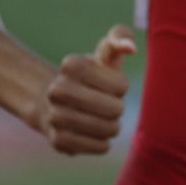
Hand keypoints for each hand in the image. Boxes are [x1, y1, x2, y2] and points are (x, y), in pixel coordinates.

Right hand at [38, 24, 135, 154]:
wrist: (55, 103)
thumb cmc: (92, 76)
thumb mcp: (105, 54)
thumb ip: (120, 37)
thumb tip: (130, 47)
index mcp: (72, 65)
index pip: (121, 86)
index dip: (120, 87)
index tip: (106, 84)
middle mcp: (57, 90)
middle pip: (115, 110)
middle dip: (117, 108)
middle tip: (106, 104)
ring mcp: (55, 117)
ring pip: (108, 130)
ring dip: (112, 126)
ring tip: (102, 119)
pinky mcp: (59, 141)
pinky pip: (99, 147)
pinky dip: (104, 142)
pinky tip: (96, 134)